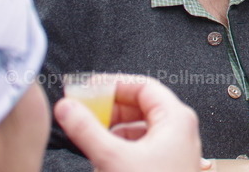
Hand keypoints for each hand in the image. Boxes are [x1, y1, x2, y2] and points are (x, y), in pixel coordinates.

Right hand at [54, 75, 201, 171]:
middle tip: (82, 110)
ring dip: (112, 128)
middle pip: (140, 106)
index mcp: (176, 118)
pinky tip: (103, 155)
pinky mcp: (164, 165)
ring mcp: (173, 149)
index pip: (143, 86)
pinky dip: (119, 145)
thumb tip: (69, 108)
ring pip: (138, 127)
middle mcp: (179, 130)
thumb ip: (87, 130)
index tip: (87, 88)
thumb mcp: (114, 158)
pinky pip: (140, 146)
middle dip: (108, 108)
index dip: (112, 84)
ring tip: (89, 134)